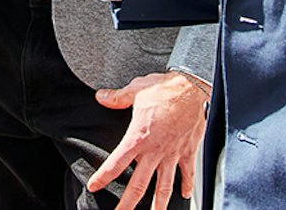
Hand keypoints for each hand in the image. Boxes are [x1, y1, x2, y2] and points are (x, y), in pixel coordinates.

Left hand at [88, 71, 208, 209]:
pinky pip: (187, 174)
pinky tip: (184, 196)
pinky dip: (186, 186)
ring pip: (163, 187)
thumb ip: (117, 98)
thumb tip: (101, 97)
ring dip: (157, 205)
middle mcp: (154, 150)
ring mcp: (172, 154)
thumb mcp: (136, 90)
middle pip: (138, 185)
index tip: (94, 186)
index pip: (116, 162)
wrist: (191, 87)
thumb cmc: (165, 87)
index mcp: (138, 137)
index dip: (103, 176)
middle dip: (127, 204)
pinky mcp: (187, 151)